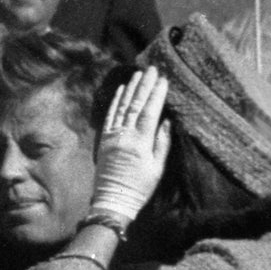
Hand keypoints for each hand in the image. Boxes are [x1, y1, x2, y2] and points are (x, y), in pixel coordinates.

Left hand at [92, 67, 171, 222]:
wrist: (113, 201)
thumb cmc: (139, 187)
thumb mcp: (157, 168)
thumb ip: (162, 143)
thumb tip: (166, 121)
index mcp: (140, 143)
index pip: (149, 112)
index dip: (156, 95)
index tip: (163, 80)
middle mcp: (124, 136)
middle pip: (135, 105)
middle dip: (144, 85)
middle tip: (152, 69)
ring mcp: (112, 137)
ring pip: (122, 107)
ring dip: (130, 89)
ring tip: (138, 74)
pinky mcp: (103, 140)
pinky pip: (110, 116)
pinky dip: (115, 101)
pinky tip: (121, 90)